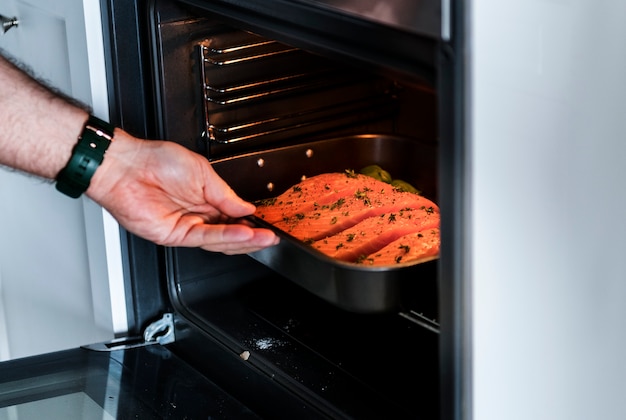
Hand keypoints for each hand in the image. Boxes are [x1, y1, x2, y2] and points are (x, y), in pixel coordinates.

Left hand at [87, 131, 278, 253]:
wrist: (127, 165)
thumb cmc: (154, 161)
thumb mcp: (203, 172)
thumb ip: (226, 194)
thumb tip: (246, 208)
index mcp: (205, 200)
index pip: (234, 219)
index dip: (251, 223)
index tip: (268, 224)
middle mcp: (197, 216)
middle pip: (229, 235)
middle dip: (253, 237)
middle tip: (270, 236)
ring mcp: (185, 227)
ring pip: (220, 241)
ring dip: (244, 240)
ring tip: (262, 237)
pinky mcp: (174, 235)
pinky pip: (205, 239)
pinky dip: (226, 237)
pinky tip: (243, 233)